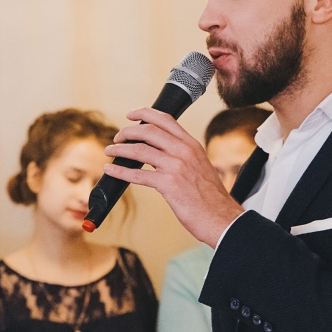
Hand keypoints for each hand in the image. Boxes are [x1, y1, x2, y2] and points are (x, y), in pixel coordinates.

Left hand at [104, 107, 244, 246]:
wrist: (221, 217)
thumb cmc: (210, 198)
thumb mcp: (200, 167)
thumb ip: (183, 156)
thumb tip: (158, 153)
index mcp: (192, 145)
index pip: (166, 120)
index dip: (145, 114)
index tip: (132, 115)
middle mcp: (184, 151)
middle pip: (149, 130)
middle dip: (128, 131)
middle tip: (118, 137)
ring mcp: (176, 166)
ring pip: (139, 149)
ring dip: (119, 149)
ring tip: (110, 151)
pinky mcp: (168, 183)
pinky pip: (137, 173)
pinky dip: (120, 171)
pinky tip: (111, 170)